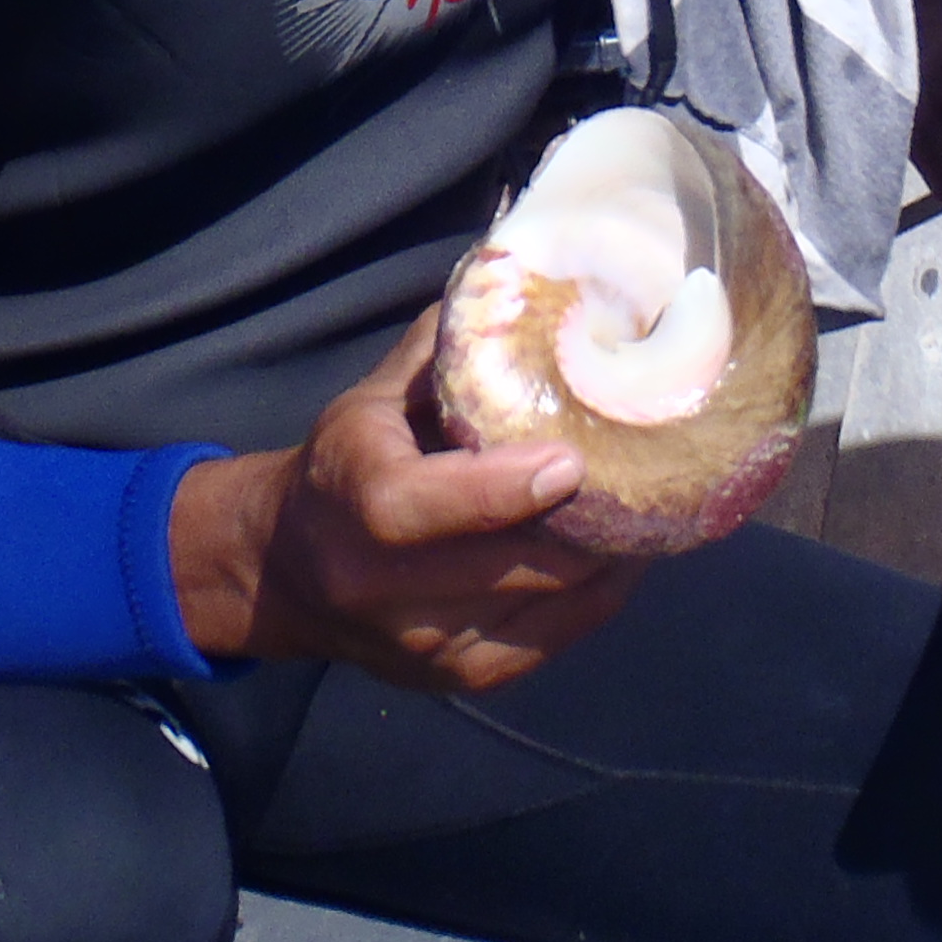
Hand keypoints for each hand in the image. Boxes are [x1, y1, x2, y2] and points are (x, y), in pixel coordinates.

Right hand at [165, 305, 641, 691]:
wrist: (285, 572)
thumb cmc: (349, 461)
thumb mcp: (376, 395)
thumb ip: (451, 345)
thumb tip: (527, 261)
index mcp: (357, 502)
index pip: (427, 509)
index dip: (503, 491)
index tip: (572, 460)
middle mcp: (383, 587)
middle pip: (513, 564)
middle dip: (591, 521)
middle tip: (655, 469)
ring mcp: (426, 646)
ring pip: (548, 605)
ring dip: (610, 556)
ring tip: (655, 502)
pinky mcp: (462, 680)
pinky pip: (557, 637)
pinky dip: (599, 593)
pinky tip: (625, 548)